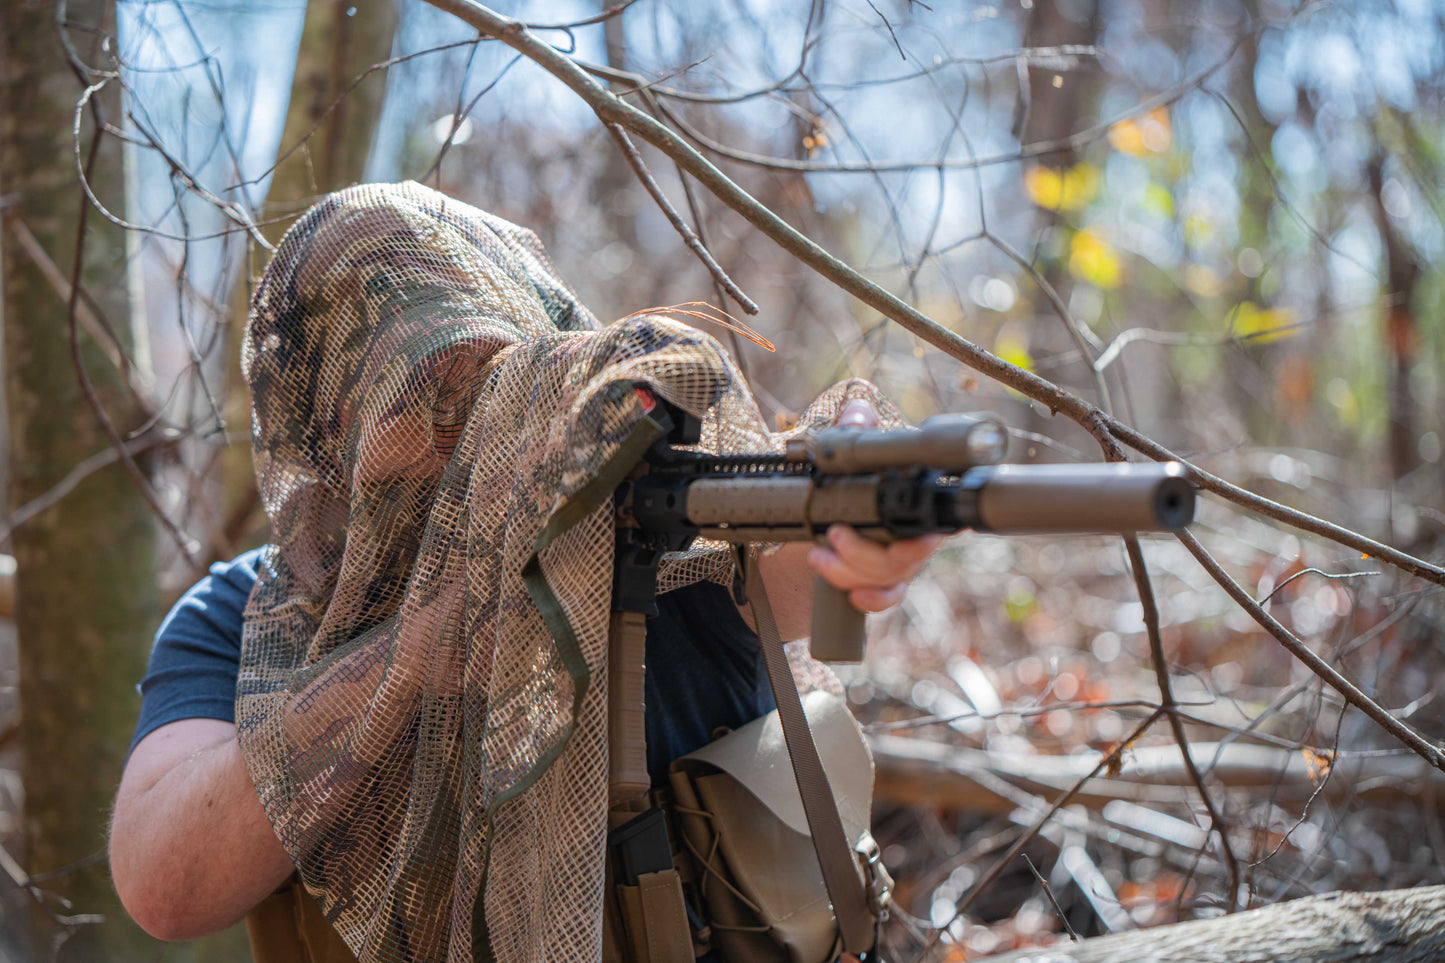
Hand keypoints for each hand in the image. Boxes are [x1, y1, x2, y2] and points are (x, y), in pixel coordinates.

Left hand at [805, 398, 942, 612]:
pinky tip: (852, 594)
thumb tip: (858, 411)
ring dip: (852, 568)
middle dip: (867, 550)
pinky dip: (872, 598)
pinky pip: (888, 597)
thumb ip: (851, 435)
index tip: (908, 524)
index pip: (930, 516)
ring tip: (818, 554)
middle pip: (908, 553)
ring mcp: (901, 562)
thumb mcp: (840, 463)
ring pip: (892, 575)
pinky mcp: (884, 584)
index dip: (924, 525)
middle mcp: (913, 535)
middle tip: (834, 534)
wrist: (818, 536)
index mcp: (909, 503)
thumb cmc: (838, 495)